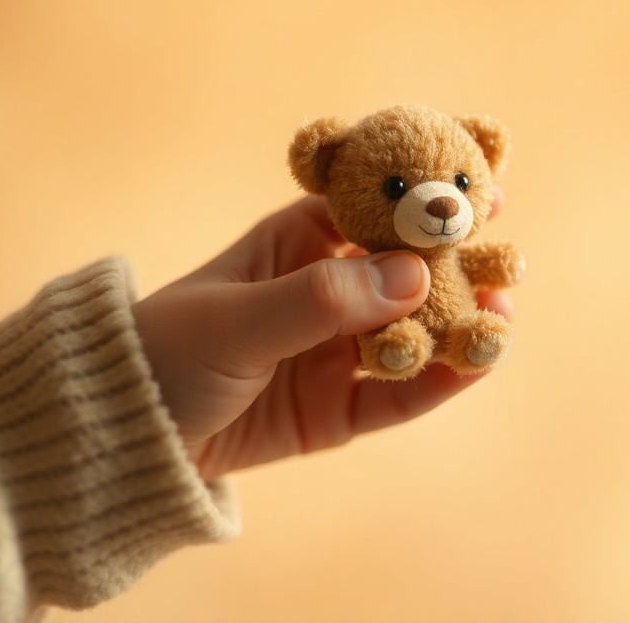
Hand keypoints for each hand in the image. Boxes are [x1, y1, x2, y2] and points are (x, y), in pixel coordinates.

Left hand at [131, 195, 510, 479]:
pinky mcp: (339, 408)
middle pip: (407, 273)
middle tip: (506, 262)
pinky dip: (438, 379)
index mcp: (297, 245)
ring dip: (458, 322)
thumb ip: (321, 300)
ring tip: (500, 316)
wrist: (123, 436)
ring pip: (413, 331)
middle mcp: (327, 292)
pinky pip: (399, 392)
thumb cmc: (166, 352)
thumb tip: (412, 275)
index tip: (485, 193)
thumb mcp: (237, 319)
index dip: (430, 202)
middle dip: (458, 266)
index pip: (375, 212)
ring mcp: (336, 352)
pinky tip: (474, 363)